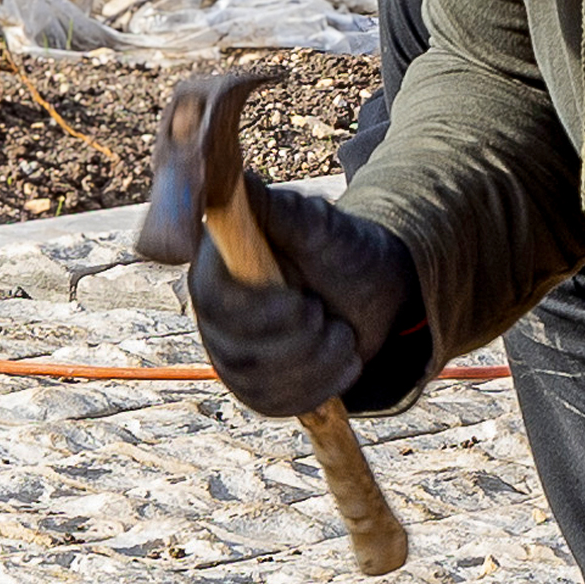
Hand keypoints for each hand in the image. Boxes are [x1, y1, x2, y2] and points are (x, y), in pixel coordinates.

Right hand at [172, 182, 418, 424]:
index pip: (213, 300)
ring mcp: (229, 351)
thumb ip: (276, 208)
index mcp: (217, 265)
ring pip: (260, 380)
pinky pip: (275, 403)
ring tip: (340, 334)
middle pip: (237, 349)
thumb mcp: (317, 224)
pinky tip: (340, 361)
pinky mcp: (253, 385)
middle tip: (326, 312)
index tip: (303, 302)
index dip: (258, 311)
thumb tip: (236, 180)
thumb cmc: (342, 250)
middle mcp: (212, 310)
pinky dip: (319, 386)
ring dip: (317, 362)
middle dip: (299, 339)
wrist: (372, 293)